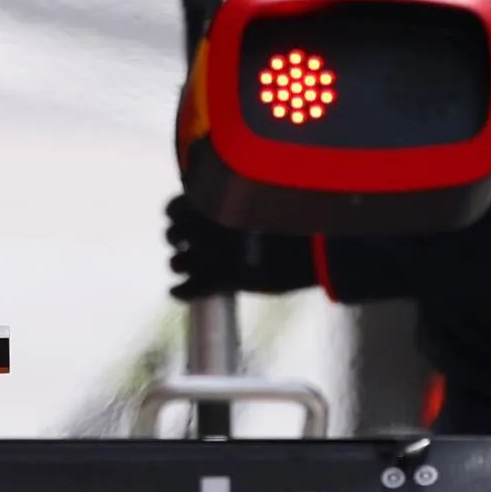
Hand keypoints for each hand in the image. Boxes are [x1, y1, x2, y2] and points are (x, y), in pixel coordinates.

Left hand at [164, 196, 315, 301]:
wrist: (317, 247)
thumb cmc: (298, 219)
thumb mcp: (265, 199)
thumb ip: (239, 202)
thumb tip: (227, 205)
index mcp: (219, 200)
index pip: (177, 206)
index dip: (176, 214)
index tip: (181, 218)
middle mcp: (211, 225)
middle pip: (173, 234)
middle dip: (177, 240)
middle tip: (184, 245)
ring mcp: (216, 253)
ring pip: (178, 262)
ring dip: (179, 265)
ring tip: (184, 269)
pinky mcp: (224, 279)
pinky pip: (191, 288)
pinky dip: (182, 292)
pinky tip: (178, 292)